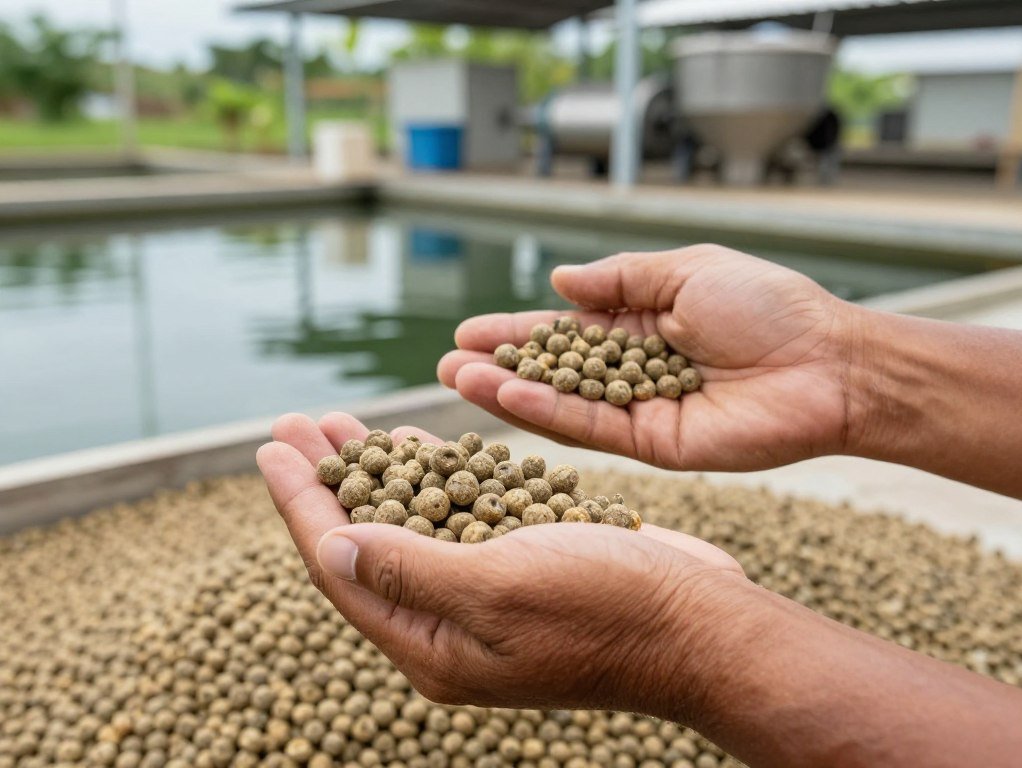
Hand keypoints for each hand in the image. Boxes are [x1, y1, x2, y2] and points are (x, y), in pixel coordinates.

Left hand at [256, 412, 747, 716]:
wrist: (701, 622)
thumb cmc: (606, 608)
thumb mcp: (497, 587)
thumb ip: (406, 568)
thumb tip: (328, 547)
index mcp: (432, 644)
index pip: (339, 566)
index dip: (301, 504)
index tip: (271, 446)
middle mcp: (451, 623)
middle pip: (367, 541)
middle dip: (330, 480)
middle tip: (297, 422)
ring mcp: (488, 594)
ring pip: (413, 524)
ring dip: (378, 472)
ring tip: (344, 423)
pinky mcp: (522, 564)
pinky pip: (461, 516)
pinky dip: (437, 475)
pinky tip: (420, 443)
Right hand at [438, 245, 862, 471]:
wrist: (826, 362)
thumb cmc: (767, 305)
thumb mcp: (686, 271)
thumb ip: (621, 279)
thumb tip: (559, 280)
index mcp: (642, 325)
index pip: (565, 330)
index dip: (517, 330)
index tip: (467, 330)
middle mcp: (633, 371)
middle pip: (553, 371)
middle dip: (499, 365)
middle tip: (445, 362)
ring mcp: (641, 411)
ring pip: (562, 403)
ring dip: (508, 392)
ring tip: (456, 378)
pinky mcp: (654, 445)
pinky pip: (592, 429)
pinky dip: (548, 413)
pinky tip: (506, 395)